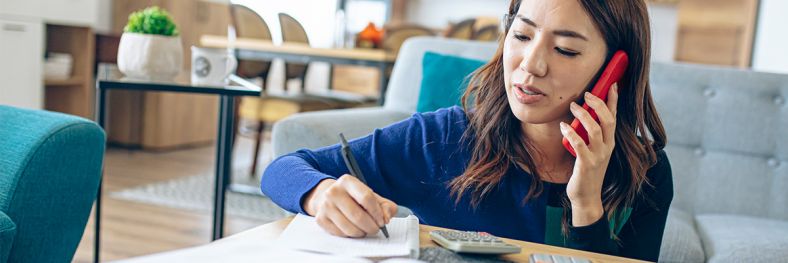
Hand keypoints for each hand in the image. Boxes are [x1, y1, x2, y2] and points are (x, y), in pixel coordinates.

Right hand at [302, 175, 397, 236]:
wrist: (329, 197)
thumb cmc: (354, 197)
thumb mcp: (371, 196)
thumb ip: (385, 205)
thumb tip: (386, 217)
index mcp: (348, 181)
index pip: (366, 198)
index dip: (377, 213)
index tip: (382, 220)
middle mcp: (334, 192)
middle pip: (358, 216)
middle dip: (371, 226)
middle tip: (376, 229)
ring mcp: (325, 206)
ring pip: (350, 228)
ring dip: (362, 233)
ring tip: (365, 230)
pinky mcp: (321, 219)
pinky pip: (341, 234)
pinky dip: (351, 235)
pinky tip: (353, 229)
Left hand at [559, 83, 618, 225]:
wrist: (586, 196)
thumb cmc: (586, 171)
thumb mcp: (592, 150)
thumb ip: (590, 135)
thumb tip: (581, 114)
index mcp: (609, 142)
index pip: (614, 117)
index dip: (614, 100)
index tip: (612, 84)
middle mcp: (607, 147)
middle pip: (608, 120)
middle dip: (598, 104)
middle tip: (587, 93)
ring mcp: (598, 156)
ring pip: (595, 130)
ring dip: (583, 115)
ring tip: (572, 107)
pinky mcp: (586, 164)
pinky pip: (580, 145)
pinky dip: (571, 133)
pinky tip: (563, 126)